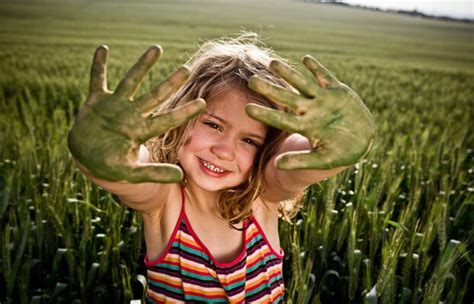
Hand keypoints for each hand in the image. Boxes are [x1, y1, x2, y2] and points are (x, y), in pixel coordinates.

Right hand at [68, 45, 205, 182]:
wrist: (87, 158)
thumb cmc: (110, 167)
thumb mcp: (132, 173)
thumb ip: (155, 173)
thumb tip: (180, 176)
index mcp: (141, 131)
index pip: (167, 119)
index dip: (184, 112)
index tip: (203, 103)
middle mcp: (132, 114)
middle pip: (155, 96)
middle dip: (170, 83)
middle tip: (187, 69)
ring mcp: (115, 106)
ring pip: (131, 82)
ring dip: (142, 66)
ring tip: (157, 48)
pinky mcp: (96, 101)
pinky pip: (97, 80)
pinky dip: (99, 66)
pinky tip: (102, 49)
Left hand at [246, 55, 374, 169]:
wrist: (362, 142)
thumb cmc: (340, 154)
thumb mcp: (321, 161)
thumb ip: (299, 161)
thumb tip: (277, 165)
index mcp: (305, 127)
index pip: (280, 119)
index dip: (264, 113)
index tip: (247, 109)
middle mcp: (311, 111)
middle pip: (286, 98)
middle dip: (270, 89)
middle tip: (252, 81)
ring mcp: (323, 100)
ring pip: (302, 84)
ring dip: (288, 73)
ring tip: (272, 62)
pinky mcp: (338, 92)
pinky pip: (325, 78)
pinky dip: (317, 69)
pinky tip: (305, 59)